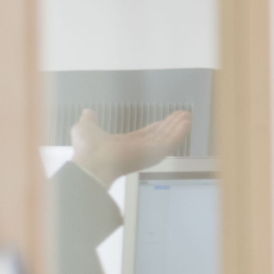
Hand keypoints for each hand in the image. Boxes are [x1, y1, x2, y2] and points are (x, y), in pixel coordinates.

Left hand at [70, 108, 191, 184]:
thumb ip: (89, 120)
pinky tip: (187, 122)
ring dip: (178, 126)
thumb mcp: (85, 128)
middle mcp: (138, 150)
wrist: (93, 162)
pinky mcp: (155, 153)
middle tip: (182, 115)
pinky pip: (171, 142)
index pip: (144, 136)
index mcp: (123, 145)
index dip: (156, 127)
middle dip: (171, 125)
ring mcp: (148, 152)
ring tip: (188, 115)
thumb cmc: (88, 148)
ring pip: (167, 138)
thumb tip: (88, 112)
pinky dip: (180, 132)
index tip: (165, 120)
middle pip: (159, 136)